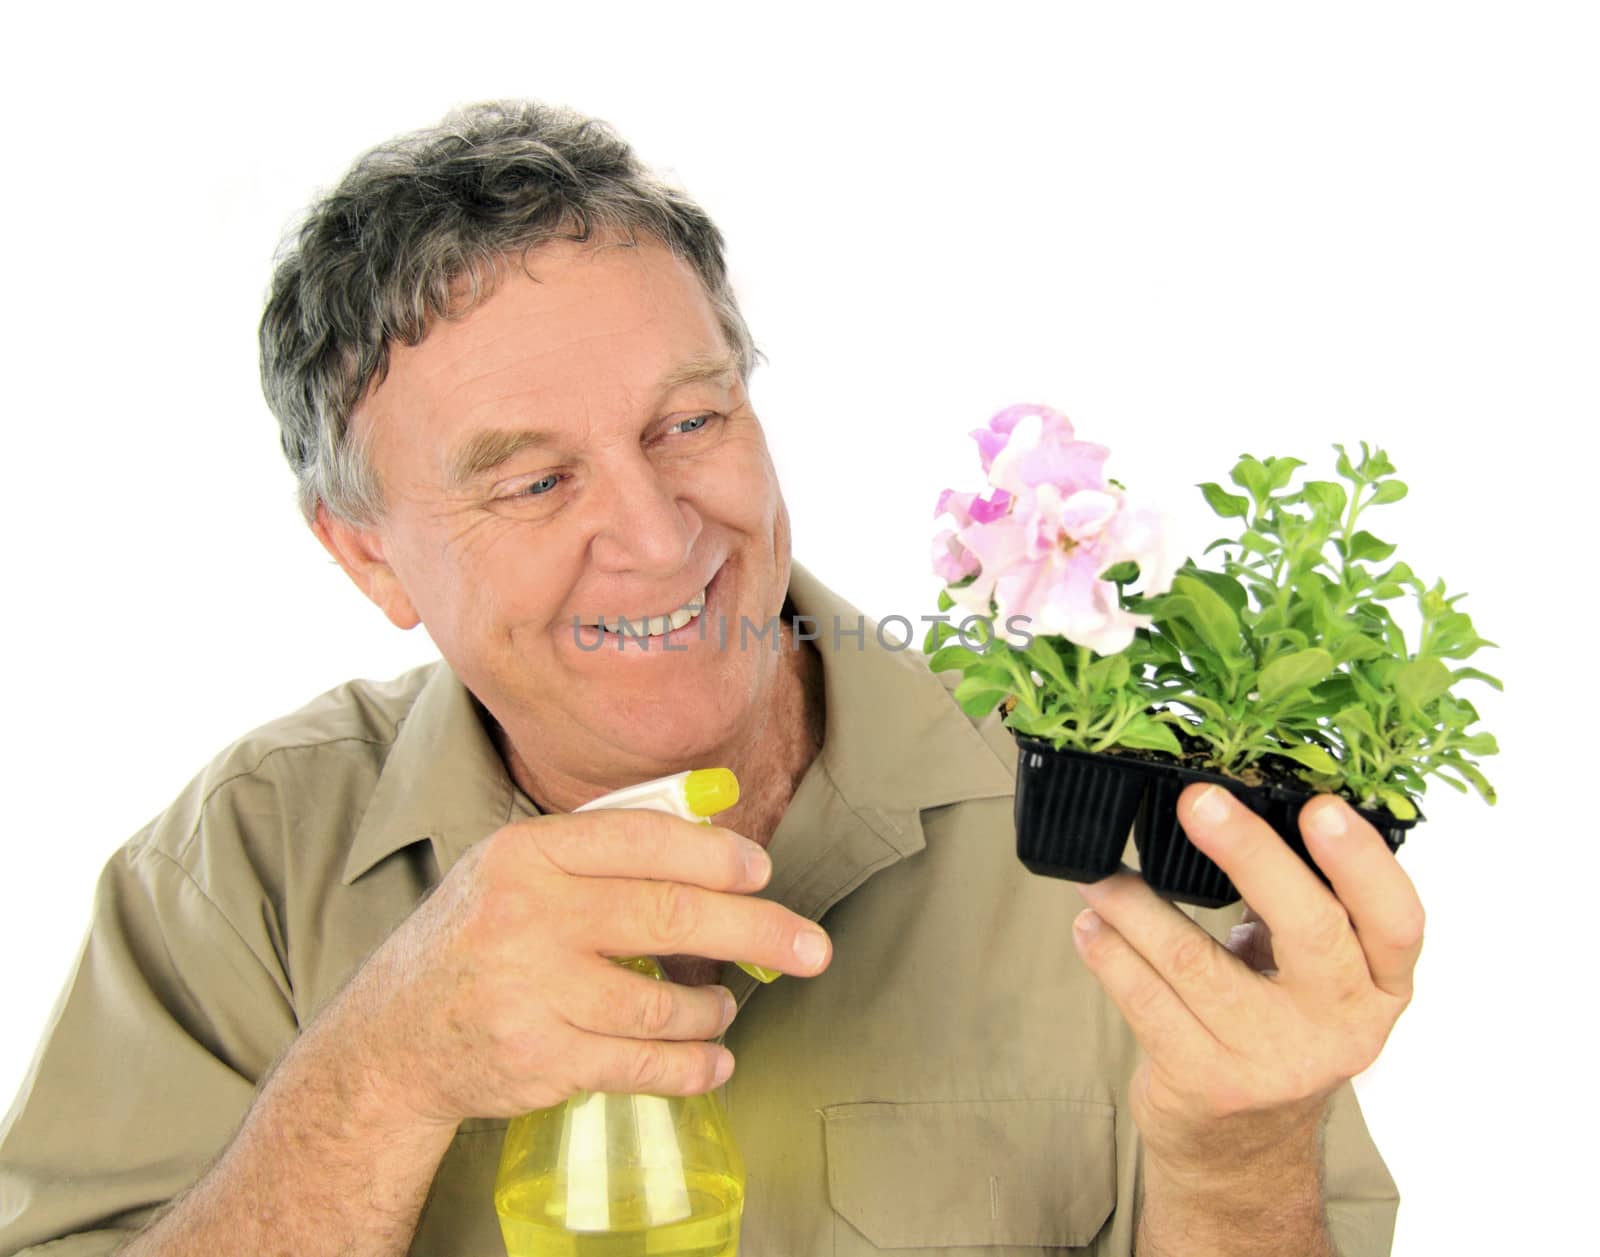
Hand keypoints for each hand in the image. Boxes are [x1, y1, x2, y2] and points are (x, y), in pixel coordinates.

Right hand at [328, 810, 831, 1125]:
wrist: (393, 1037)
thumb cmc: (475, 939)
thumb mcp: (513, 868)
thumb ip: (599, 848)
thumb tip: (713, 831)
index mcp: (527, 852)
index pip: (642, 841)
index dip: (716, 856)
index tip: (763, 873)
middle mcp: (527, 916)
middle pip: (669, 916)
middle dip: (756, 931)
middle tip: (811, 948)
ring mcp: (532, 992)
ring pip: (663, 1000)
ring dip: (713, 1008)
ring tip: (725, 1005)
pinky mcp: (541, 1059)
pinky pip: (642, 1064)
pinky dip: (693, 1066)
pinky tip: (714, 1060)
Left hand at [1070, 784, 1423, 1171]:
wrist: (1242, 1149)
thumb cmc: (1275, 1030)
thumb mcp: (1310, 975)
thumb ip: (1294, 904)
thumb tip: (1239, 805)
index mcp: (1379, 988)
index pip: (1396, 920)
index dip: (1364, 861)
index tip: (1320, 805)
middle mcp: (1341, 1028)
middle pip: (1309, 928)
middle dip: (1249, 853)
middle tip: (1198, 802)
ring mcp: (1273, 1061)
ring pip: (1196, 961)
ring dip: (1135, 905)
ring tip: (1099, 871)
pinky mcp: (1207, 1082)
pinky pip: (1147, 1001)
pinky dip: (1110, 953)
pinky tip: (1089, 925)